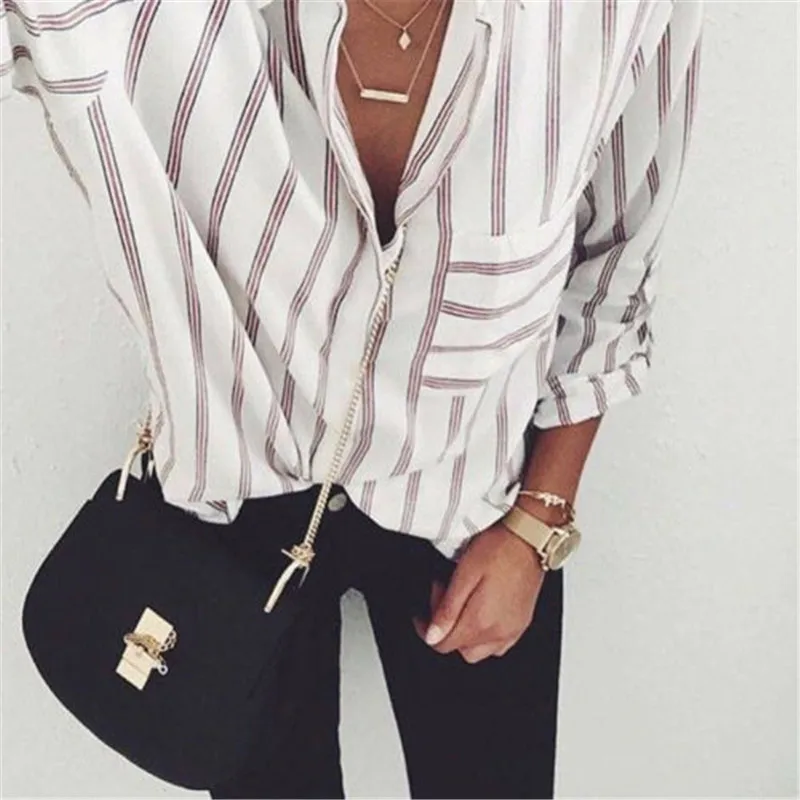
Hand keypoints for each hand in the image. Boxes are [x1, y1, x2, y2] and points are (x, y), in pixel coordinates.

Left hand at [412, 521, 544, 663]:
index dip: (426, 630)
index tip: (421, 614)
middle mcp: (499, 632)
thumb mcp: (464, 574)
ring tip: (464, 603)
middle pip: (460, 649)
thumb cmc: (499, 548)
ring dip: (466, 633)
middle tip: (445, 597)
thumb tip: (432, 636)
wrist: (530, 537)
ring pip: (480, 650)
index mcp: (481, 621)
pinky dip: (485, 634)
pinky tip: (481, 612)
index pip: (444, 644)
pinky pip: (499, 644)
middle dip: (446, 627)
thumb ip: (447, 609)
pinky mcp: (523, 622)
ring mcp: (513, 629)